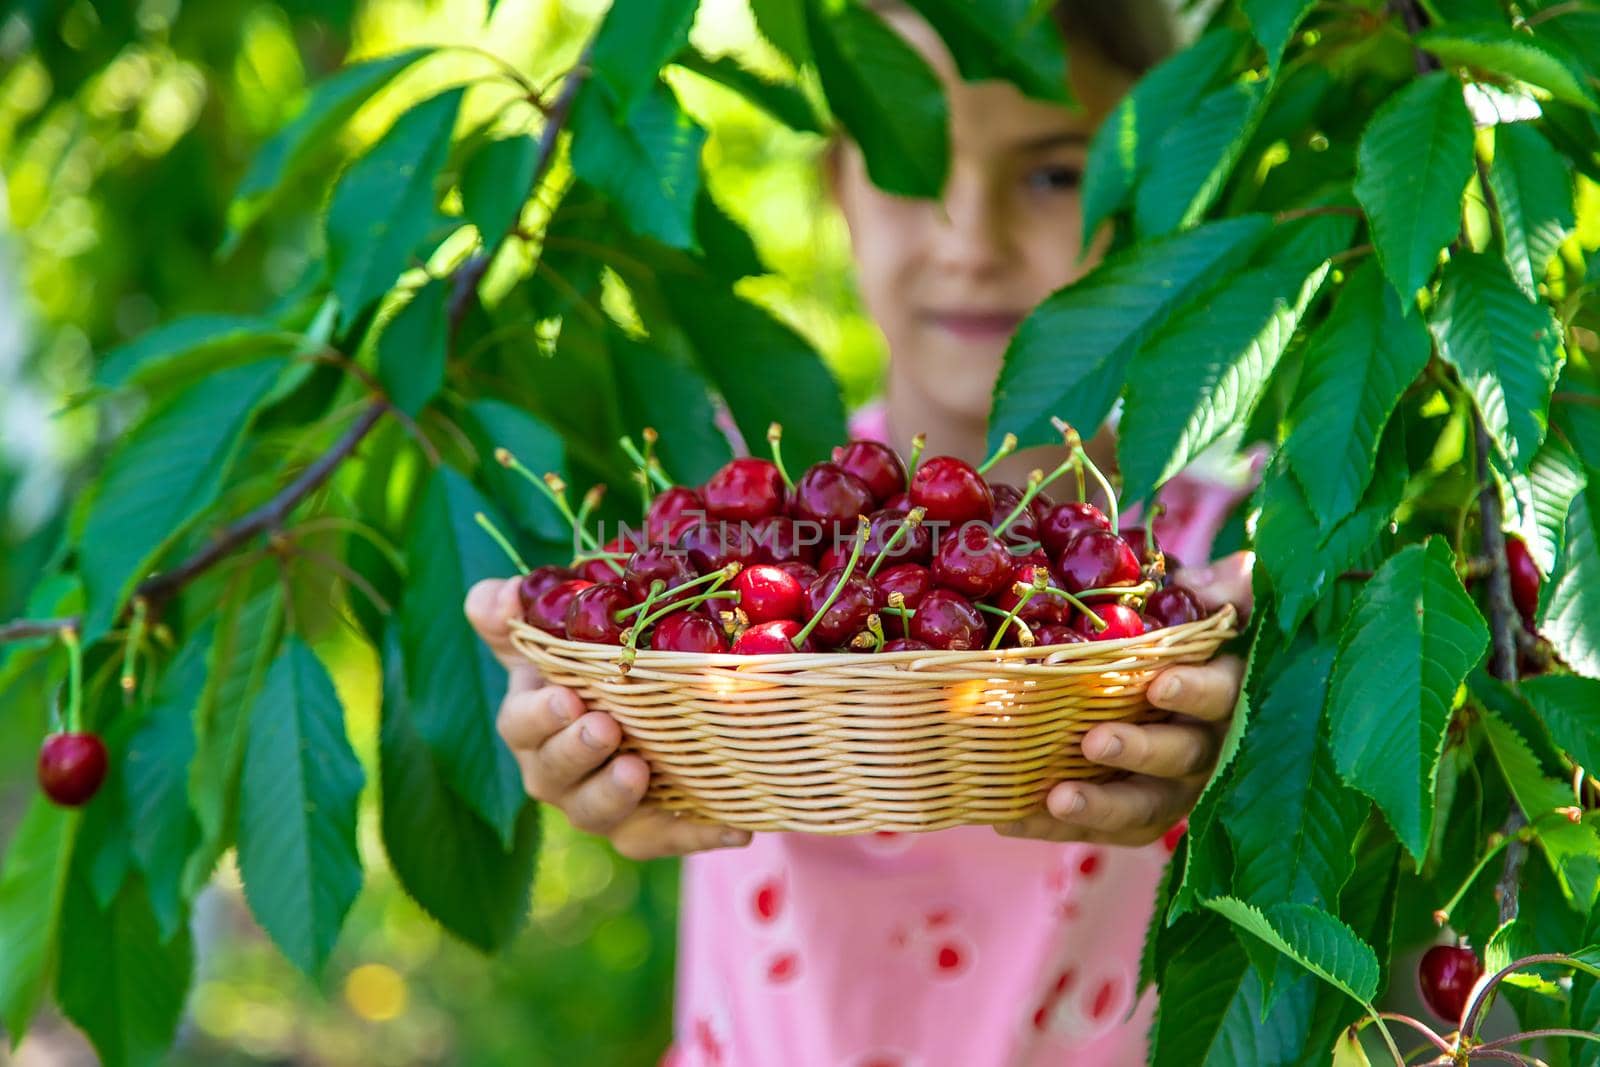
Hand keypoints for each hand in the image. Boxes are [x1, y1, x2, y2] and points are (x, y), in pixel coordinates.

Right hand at [464, 578, 752, 860]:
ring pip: (598, 813)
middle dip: (578, 752)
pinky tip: (734, 828)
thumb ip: (514, 611)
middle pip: (555, 774)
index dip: (540, 715)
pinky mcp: (645, 829)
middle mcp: (557, 773)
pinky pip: (664, 839)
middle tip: (606, 728)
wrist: (639, 704)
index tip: (568, 697)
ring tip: (641, 771)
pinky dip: (696, 834)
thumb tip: (502, 595)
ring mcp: (600, 805)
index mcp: (530, 725)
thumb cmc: (584, 665)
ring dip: (617, 795)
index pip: (521, 724)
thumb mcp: (549, 632)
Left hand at [995, 551, 1254, 846]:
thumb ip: (1223, 586)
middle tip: (1094, 742)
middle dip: (1139, 751)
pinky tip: (1010, 819)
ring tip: (1056, 797)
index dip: (1194, 691)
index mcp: (1229, 688)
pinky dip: (1056, 827)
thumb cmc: (1194, 620)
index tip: (1159, 684)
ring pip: (1145, 805)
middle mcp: (1207, 745)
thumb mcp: (1227, 592)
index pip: (1222, 693)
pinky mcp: (1134, 812)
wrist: (1165, 662)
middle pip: (1182, 757)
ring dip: (1100, 805)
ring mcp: (1173, 785)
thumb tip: (1193, 586)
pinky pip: (1101, 827)